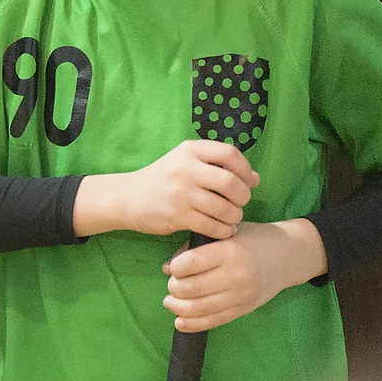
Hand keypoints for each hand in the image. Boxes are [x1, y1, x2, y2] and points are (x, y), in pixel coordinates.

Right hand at [87, 142, 258, 239]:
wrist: (127, 197)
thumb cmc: (163, 180)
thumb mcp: (186, 163)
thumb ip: (219, 167)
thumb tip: (254, 179)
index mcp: (189, 150)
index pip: (230, 154)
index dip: (245, 169)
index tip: (245, 181)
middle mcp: (185, 169)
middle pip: (230, 182)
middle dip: (243, 196)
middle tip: (239, 203)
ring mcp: (180, 193)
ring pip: (224, 208)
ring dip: (234, 216)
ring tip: (230, 218)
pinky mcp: (176, 215)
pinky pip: (212, 226)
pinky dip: (223, 230)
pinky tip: (221, 229)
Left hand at [164, 219, 325, 331]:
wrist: (287, 256)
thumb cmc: (250, 240)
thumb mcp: (224, 234)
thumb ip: (195, 248)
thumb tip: (167, 268)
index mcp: (230, 251)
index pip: (190, 264)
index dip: (175, 267)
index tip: (174, 267)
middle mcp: (237, 275)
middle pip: (191, 288)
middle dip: (174, 288)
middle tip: (173, 285)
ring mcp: (242, 295)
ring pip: (199, 308)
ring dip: (178, 307)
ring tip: (171, 301)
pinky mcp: (244, 309)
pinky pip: (214, 321)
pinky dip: (192, 324)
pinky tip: (179, 321)